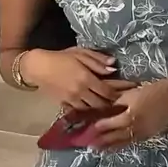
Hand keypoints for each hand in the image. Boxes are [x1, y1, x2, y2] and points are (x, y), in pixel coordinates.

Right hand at [20, 48, 135, 110]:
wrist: (38, 68)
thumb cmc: (61, 57)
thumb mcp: (80, 53)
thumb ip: (97, 60)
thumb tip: (114, 67)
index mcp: (86, 78)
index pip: (107, 90)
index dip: (120, 92)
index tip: (130, 92)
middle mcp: (80, 92)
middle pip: (102, 103)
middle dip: (113, 104)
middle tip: (124, 104)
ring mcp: (72, 100)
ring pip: (92, 110)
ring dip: (102, 111)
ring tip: (113, 110)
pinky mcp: (65, 104)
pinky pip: (80, 112)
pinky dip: (89, 113)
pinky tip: (96, 112)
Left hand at [91, 79, 167, 150]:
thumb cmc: (151, 92)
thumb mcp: (131, 94)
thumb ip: (116, 103)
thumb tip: (103, 108)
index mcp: (129, 116)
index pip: (109, 124)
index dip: (97, 128)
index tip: (86, 130)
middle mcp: (134, 128)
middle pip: (113, 136)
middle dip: (100, 141)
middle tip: (87, 145)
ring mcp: (141, 134)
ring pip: (122, 142)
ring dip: (109, 147)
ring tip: (97, 150)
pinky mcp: (147, 136)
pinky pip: (130, 143)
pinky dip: (120, 146)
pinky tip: (113, 148)